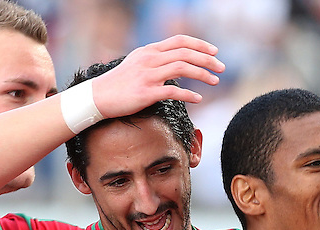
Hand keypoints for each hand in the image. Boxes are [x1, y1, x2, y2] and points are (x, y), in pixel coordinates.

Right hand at [92, 35, 224, 115]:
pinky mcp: (146, 93)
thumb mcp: (138, 64)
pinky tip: (198, 99)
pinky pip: (172, 91)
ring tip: (215, 81)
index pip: (180, 41)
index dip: (200, 44)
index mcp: (150, 50)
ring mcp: (148, 75)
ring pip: (182, 68)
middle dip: (207, 59)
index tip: (214, 52)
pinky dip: (188, 94)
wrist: (98, 97)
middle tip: (221, 68)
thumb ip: (157, 61)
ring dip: (202, 74)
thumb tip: (178, 64)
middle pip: (185, 53)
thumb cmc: (120, 83)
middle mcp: (150, 59)